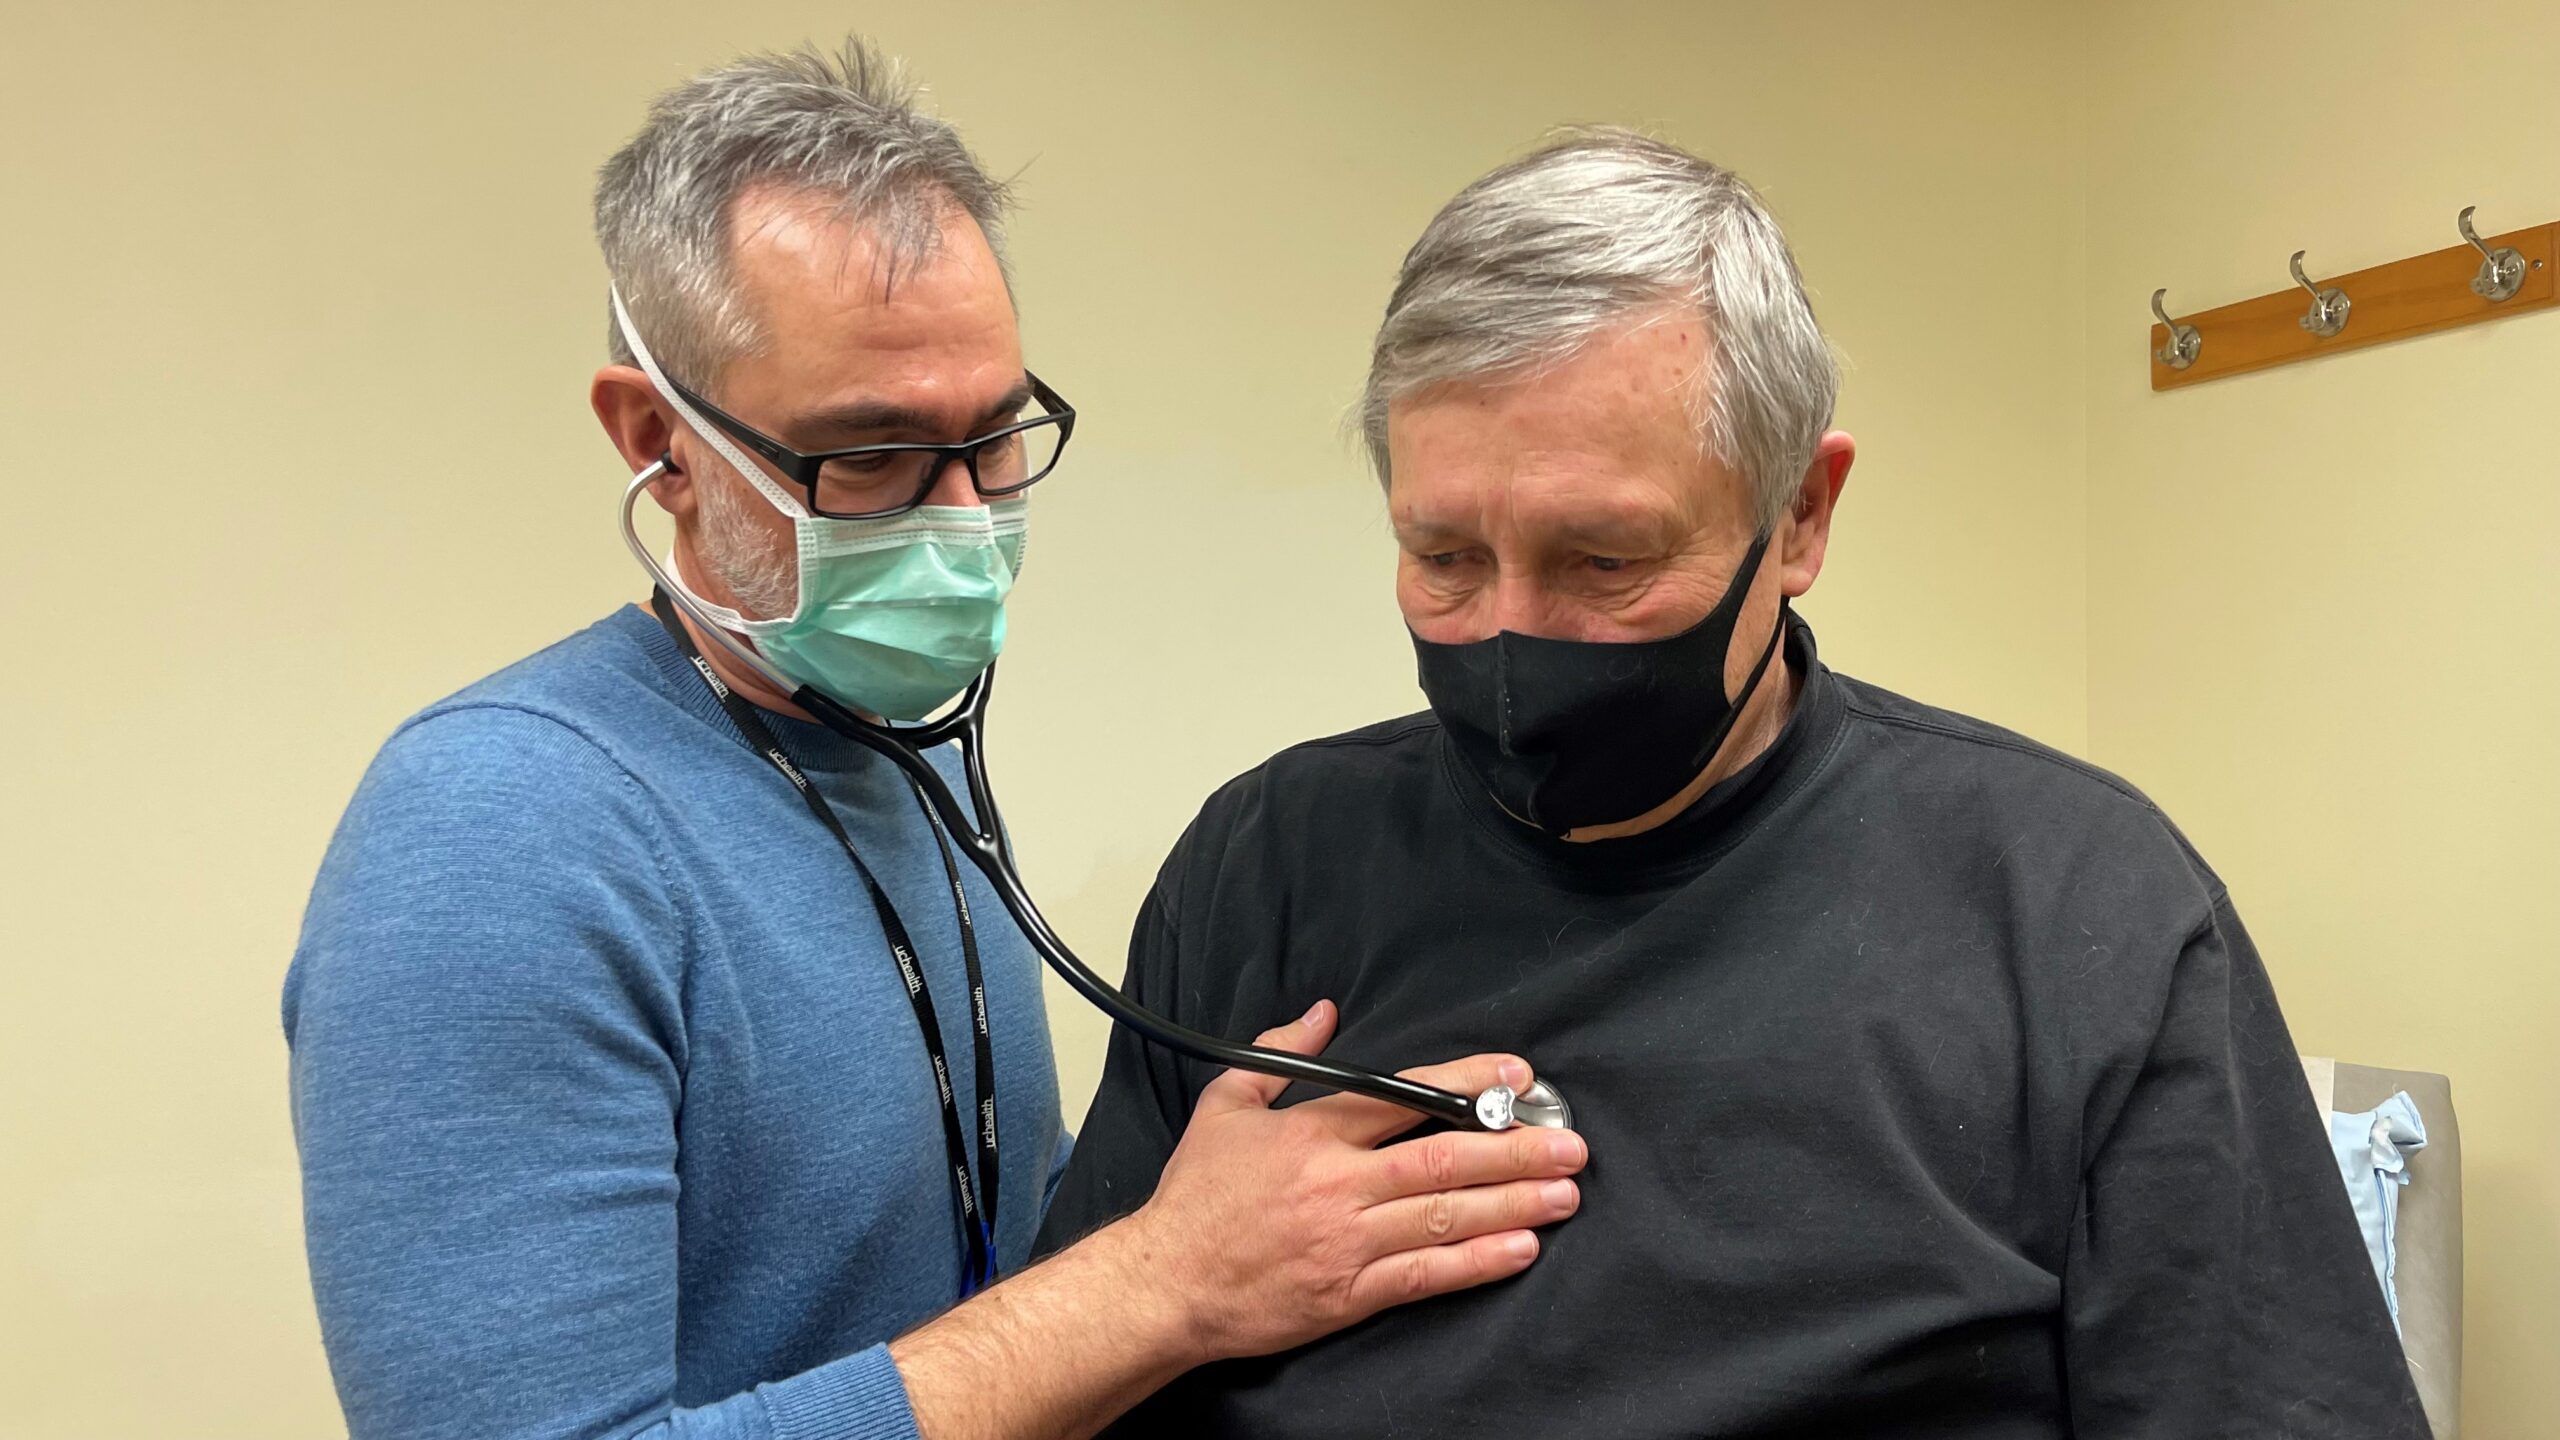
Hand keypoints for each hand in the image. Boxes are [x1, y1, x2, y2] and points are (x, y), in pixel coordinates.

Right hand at [1117, 999, 1586, 1363]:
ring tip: (1565, 1192)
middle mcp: (1337, 1184)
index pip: (1404, 1097)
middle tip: (1570, 1143)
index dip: (1468, 1082)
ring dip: (1513, 1203)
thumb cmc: (1194, 1198)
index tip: (1517, 1073)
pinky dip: (1477, 1262)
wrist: (1166, 1284)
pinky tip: (1521, 1249)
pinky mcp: (1349, 1294)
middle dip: (1515, 1150)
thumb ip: (1279, 1055)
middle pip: (1443, 1159)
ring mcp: (1347, 1242)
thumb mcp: (1224, 1106)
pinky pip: (1426, 1275)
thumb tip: (1322, 1012)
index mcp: (1312, 1132)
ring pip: (1445, 1216)